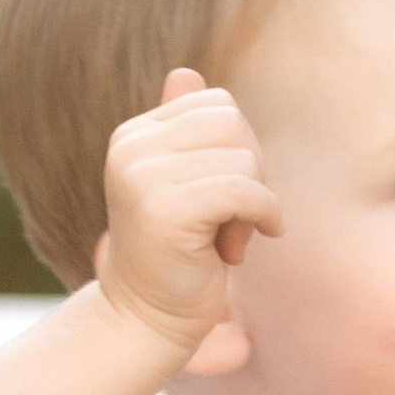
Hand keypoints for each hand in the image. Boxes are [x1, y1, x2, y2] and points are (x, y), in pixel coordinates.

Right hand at [95, 67, 283, 360]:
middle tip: (233, 220)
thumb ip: (191, 136)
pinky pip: (243, 190)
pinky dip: (261, 216)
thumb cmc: (178, 258)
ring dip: (253, 203)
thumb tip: (188, 74)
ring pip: (242, 157)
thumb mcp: (187, 187)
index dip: (238, 151)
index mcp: (135, 135)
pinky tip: (244, 248)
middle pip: (232, 122)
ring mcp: (143, 176)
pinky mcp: (164, 209)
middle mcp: (132, 148)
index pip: (216, 104)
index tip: (225, 200)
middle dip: (250, 170)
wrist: (146, 321)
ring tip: (226, 240)